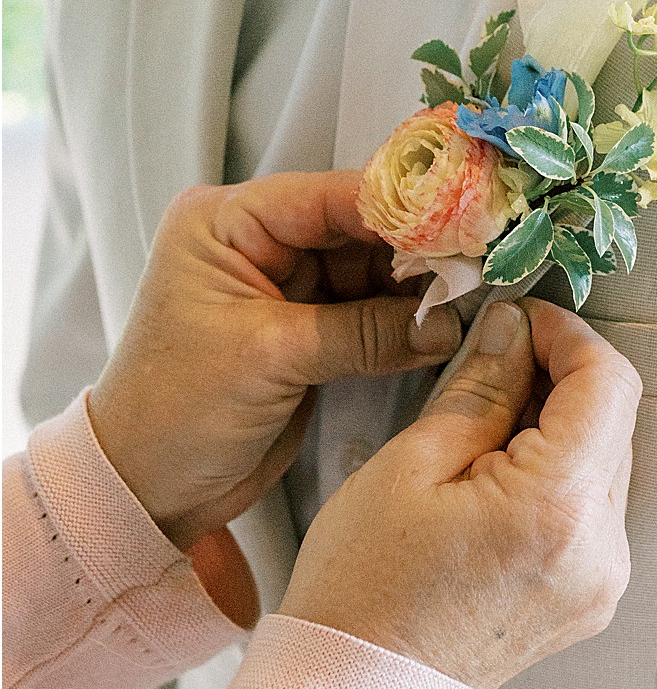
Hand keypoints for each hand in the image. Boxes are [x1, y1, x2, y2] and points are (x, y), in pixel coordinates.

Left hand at [88, 173, 461, 553]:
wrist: (144, 492)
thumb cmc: (175, 412)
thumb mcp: (269, 358)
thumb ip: (363, 332)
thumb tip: (446, 321)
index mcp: (226, 223)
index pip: (330, 197)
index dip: (400, 208)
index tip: (465, 219)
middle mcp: (257, 242)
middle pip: (357, 228)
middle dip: (416, 250)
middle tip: (480, 263)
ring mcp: (284, 287)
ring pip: (369, 269)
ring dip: (417, 287)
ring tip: (471, 297)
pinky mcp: (305, 331)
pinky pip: (367, 311)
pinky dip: (403, 320)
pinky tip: (444, 324)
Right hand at [279, 296, 642, 688]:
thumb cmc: (366, 584)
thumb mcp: (412, 463)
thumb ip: (480, 387)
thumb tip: (514, 327)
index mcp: (558, 506)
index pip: (608, 381)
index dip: (568, 334)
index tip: (519, 321)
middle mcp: (602, 547)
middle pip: (615, 419)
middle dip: (562, 375)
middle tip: (495, 359)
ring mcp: (603, 581)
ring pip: (607, 460)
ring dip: (563, 423)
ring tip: (489, 420)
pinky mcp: (591, 599)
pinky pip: (595, 508)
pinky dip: (562, 472)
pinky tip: (502, 472)